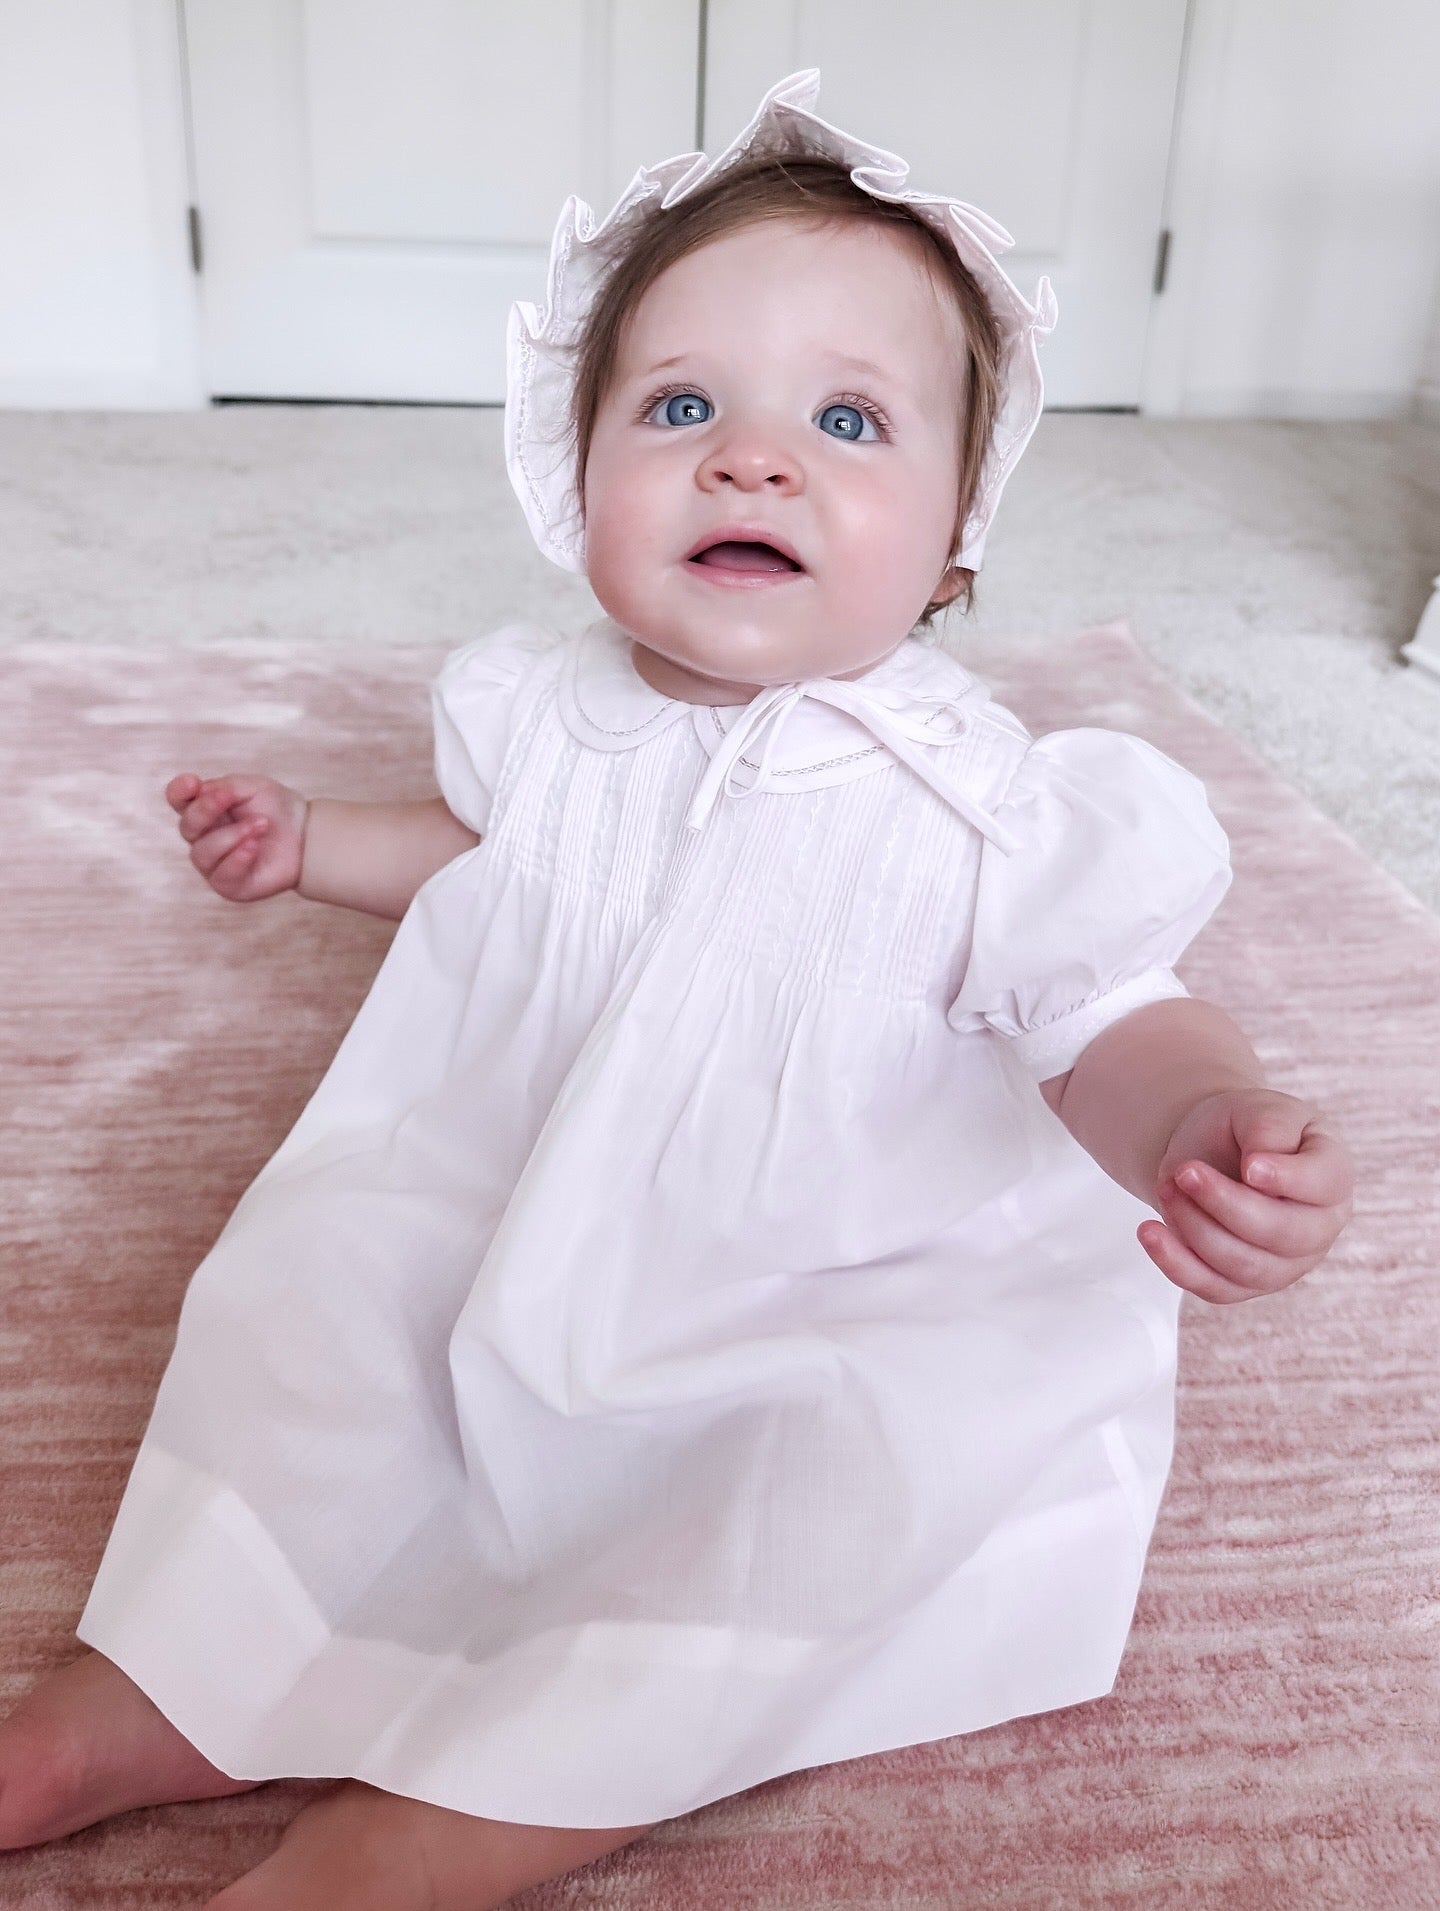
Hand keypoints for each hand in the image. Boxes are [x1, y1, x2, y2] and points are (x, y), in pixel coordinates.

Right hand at [165, 771, 308, 902]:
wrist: (307, 835)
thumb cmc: (276, 809)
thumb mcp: (254, 788)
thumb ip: (227, 787)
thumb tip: (203, 792)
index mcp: (205, 810)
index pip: (178, 801)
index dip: (179, 792)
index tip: (192, 783)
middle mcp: (203, 837)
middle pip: (187, 826)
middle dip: (206, 809)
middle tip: (230, 797)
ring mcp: (214, 863)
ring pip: (202, 852)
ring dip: (232, 835)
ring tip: (261, 825)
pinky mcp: (229, 885)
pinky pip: (221, 875)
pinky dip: (237, 858)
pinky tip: (254, 847)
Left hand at [1138, 1086, 1353, 1303]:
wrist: (1209, 1151)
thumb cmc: (1243, 1127)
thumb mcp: (1258, 1108)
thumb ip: (1268, 1129)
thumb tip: (1260, 1168)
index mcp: (1332, 1176)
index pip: (1323, 1185)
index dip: (1288, 1180)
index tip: (1249, 1166)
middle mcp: (1318, 1228)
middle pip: (1281, 1233)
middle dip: (1226, 1204)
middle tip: (1185, 1171)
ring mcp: (1284, 1264)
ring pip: (1243, 1264)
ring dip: (1195, 1227)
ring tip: (1166, 1187)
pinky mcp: (1244, 1285)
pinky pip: (1213, 1288)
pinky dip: (1176, 1263)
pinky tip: (1150, 1231)